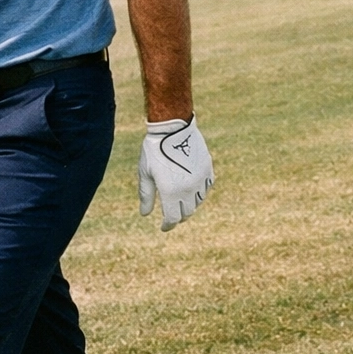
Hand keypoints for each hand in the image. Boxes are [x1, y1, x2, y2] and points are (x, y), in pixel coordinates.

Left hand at [138, 115, 213, 230]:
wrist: (173, 127)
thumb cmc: (154, 149)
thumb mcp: (146, 173)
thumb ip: (146, 195)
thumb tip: (145, 214)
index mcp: (171, 192)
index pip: (172, 218)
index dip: (167, 225)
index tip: (164, 227)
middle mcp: (188, 189)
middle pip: (186, 212)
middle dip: (178, 216)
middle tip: (172, 215)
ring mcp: (200, 179)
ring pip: (198, 201)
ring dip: (189, 205)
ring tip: (181, 201)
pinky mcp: (207, 169)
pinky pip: (206, 187)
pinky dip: (199, 192)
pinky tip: (191, 189)